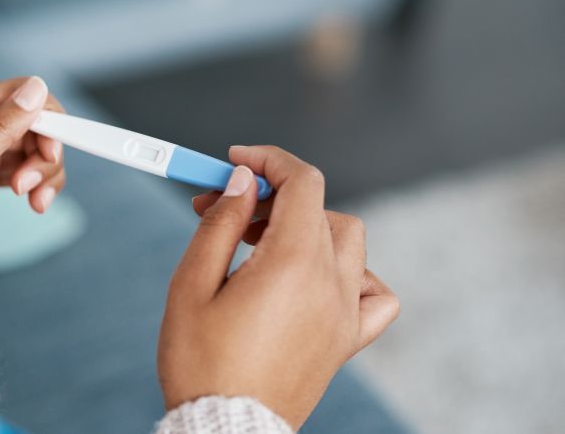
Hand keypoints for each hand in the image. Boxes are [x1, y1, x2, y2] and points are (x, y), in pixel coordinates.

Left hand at [0, 77, 65, 252]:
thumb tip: (36, 88)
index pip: (18, 93)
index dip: (45, 119)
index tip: (50, 154)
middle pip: (30, 122)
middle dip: (44, 153)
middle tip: (33, 188)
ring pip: (31, 148)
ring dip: (43, 173)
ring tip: (35, 203)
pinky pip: (23, 169)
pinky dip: (36, 184)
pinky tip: (34, 204)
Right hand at [157, 145, 398, 428]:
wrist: (225, 430)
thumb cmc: (200, 363)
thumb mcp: (192, 284)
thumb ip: (220, 223)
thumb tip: (243, 181)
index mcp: (292, 264)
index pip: (302, 181)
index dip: (268, 160)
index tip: (236, 161)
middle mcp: (330, 284)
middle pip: (318, 207)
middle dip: (271, 197)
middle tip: (224, 210)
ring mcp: (345, 313)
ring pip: (348, 240)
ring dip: (308, 226)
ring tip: (262, 244)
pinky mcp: (346, 340)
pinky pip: (374, 293)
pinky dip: (353, 273)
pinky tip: (318, 280)